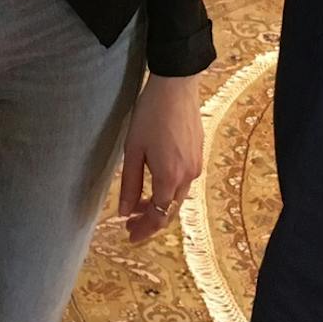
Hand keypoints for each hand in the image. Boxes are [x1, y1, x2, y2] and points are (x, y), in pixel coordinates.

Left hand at [119, 73, 201, 242]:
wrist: (176, 87)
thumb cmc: (150, 114)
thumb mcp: (133, 150)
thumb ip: (129, 184)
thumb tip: (124, 211)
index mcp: (170, 177)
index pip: (158, 216)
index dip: (143, 229)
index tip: (129, 235)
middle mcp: (188, 176)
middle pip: (171, 211)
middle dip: (150, 220)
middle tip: (131, 224)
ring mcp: (196, 165)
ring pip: (178, 197)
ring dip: (159, 205)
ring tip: (138, 205)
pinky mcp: (198, 154)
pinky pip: (184, 182)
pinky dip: (169, 190)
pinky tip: (155, 184)